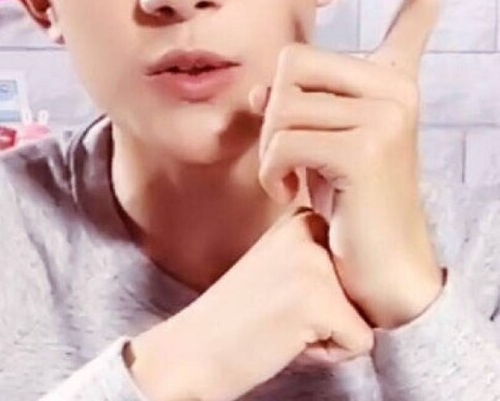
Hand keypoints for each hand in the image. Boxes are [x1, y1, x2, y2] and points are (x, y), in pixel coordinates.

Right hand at [128, 208, 372, 400]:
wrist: (192, 349)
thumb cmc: (238, 315)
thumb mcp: (280, 263)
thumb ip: (318, 251)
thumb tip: (378, 265)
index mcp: (300, 216)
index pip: (355, 261)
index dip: (329, 290)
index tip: (286, 294)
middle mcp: (309, 228)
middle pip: (364, 286)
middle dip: (334, 309)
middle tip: (283, 311)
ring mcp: (314, 261)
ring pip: (365, 313)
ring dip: (331, 331)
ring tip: (283, 323)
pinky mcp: (320, 301)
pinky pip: (361, 343)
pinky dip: (328, 355)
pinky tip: (285, 340)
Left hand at [249, 0, 443, 329]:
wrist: (372, 262)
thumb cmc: (343, 196)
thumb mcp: (317, 139)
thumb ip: (296, 102)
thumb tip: (257, 90)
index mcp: (393, 80)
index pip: (415, 7)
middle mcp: (398, 89)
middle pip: (293, 61)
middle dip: (274, 112)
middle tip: (291, 154)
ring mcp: (388, 115)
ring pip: (281, 103)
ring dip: (271, 150)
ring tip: (295, 179)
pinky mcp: (367, 148)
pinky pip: (285, 140)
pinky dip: (273, 173)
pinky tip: (293, 195)